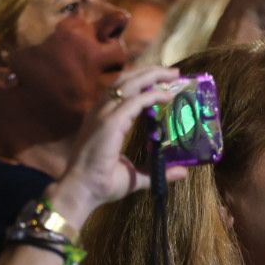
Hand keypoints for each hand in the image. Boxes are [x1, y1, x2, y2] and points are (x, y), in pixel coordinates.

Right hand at [43, 65, 186, 221]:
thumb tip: (182, 172)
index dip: (143, 83)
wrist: (82, 191)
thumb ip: (157, 170)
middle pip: (127, 80)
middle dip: (151, 73)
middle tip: (173, 72)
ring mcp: (104, 115)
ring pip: (130, 84)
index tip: (163, 82)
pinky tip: (167, 96)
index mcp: (103, 119)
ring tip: (172, 74)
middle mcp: (102, 112)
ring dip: (153, 76)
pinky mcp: (111, 122)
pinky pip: (136, 101)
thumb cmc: (102, 184)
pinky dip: (153, 95)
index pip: (123, 91)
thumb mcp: (136, 175)